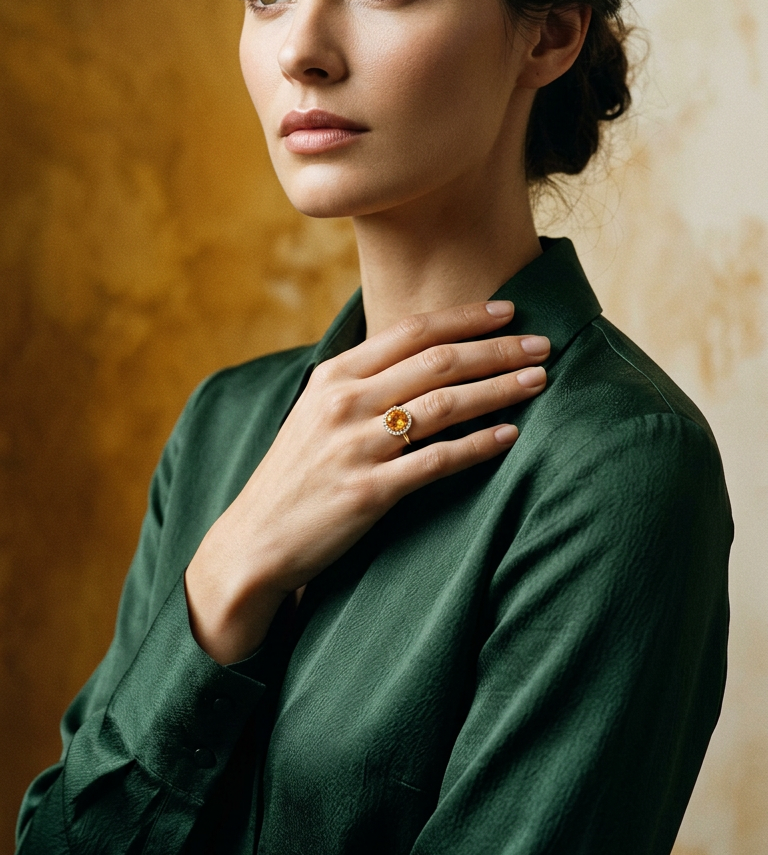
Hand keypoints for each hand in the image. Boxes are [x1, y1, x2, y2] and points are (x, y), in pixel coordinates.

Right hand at [185, 300, 548, 663]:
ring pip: (444, 405)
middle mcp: (344, 403)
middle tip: (543, 345)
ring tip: (538, 382)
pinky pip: (436, 461)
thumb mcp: (316, 412)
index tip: (509, 312)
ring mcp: (356, 446)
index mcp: (334, 376)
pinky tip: (510, 437)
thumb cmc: (295, 475)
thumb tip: (421, 354)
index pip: (411, 331)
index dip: (465, 318)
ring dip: (498, 389)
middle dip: (497, 350)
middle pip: (437, 361)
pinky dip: (478, 445)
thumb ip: (362, 382)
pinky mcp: (368, 492)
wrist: (254, 541)